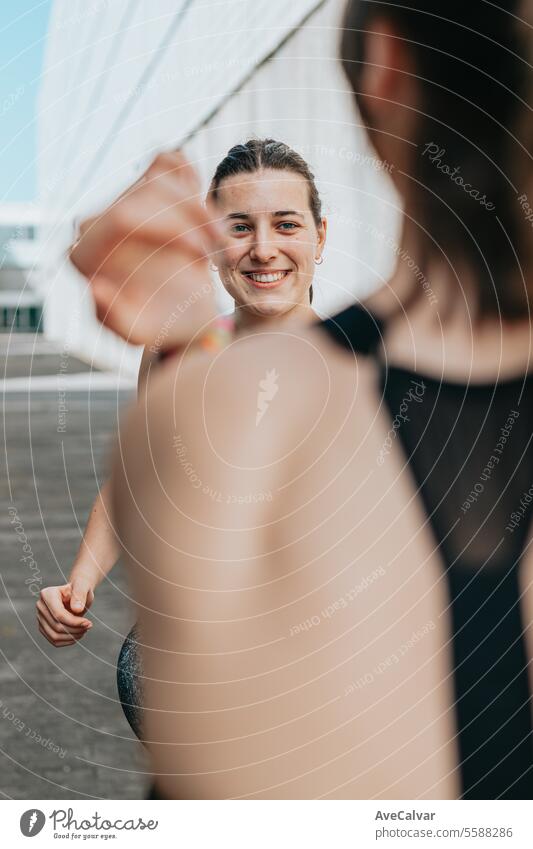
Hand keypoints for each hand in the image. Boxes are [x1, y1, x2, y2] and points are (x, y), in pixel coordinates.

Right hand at [37, 580, 93, 647]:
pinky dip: (68, 640)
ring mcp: (40, 618)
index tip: (88, 623)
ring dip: (72, 636)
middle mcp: (40, 606)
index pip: (59, 614)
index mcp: (47, 594)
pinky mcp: (43, 628)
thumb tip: (77, 609)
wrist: (76, 593)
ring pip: (54, 636)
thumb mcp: (83, 587)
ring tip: (85, 629)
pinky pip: (54, 641)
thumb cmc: (79, 588)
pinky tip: (78, 634)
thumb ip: (80, 595)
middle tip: (89, 625)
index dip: (74, 622)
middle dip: (75, 629)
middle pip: (57, 626)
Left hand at [69, 151, 220, 348]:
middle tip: (222, 250)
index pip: (124, 218)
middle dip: (192, 217)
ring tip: (219, 242)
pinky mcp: (142, 191)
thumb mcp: (141, 333)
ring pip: (161, 176)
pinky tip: (206, 214)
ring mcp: (117, 203)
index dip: (172, 229)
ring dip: (200, 206)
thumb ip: (113, 317)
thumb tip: (94, 285)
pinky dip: (191, 177)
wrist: (179, 318)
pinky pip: (167, 161)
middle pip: (148, 194)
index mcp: (85, 256)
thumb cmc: (161, 328)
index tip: (203, 256)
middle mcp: (94, 224)